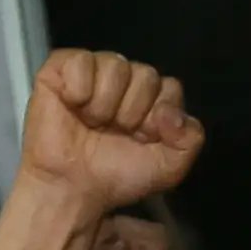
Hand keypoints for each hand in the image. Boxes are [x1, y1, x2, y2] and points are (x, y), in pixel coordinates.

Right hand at [19, 49, 203, 211]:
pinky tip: (72, 106)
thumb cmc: (116, 176)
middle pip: (146, 75)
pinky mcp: (60, 69)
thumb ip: (190, 139)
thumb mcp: (169, 167)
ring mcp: (94, 71)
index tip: (142, 139)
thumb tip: (171, 113)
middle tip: (113, 133)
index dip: (158, 116)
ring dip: (105, 105)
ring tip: (91, 123)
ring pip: (116, 65)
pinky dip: (79, 88)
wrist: (72, 189)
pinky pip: (81, 59)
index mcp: (152, 99)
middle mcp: (125, 80)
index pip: (170, 87)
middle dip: (132, 112)